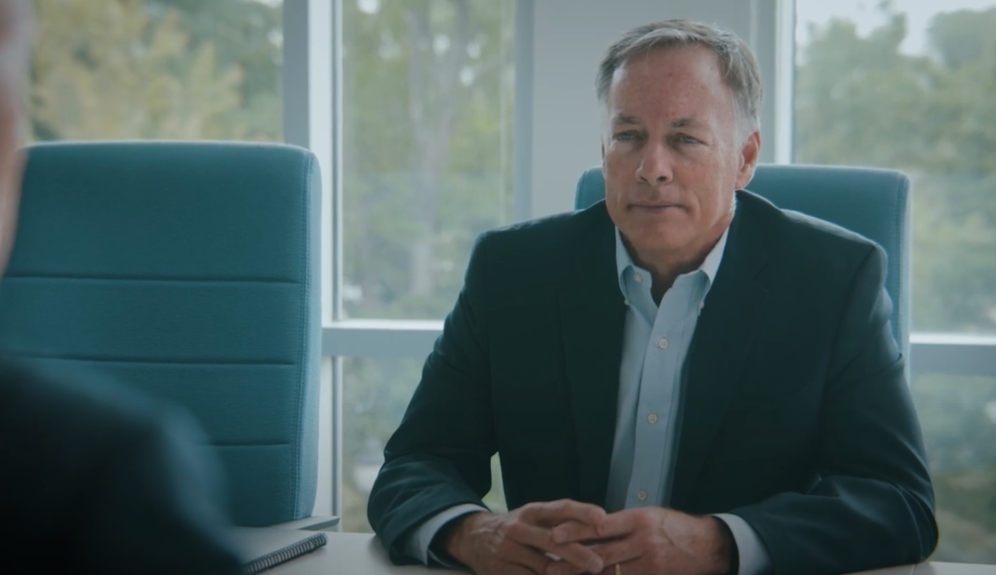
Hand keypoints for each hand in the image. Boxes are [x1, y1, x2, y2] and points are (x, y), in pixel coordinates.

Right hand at [443, 499, 608, 574]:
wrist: (473, 537)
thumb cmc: (517, 529)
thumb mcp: (534, 518)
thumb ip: (560, 523)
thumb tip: (599, 531)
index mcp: (531, 511)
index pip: (559, 508)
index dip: (581, 511)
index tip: (602, 518)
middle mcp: (519, 527)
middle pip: (551, 539)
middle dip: (577, 553)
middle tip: (598, 563)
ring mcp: (507, 549)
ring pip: (542, 565)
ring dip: (564, 574)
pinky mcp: (499, 569)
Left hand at [546, 508, 731, 574]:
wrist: (708, 545)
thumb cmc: (674, 527)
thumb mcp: (649, 515)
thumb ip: (622, 523)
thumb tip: (591, 527)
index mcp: (638, 519)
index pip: (600, 525)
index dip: (575, 531)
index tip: (554, 533)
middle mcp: (643, 541)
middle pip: (601, 553)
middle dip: (573, 560)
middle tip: (549, 564)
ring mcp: (650, 564)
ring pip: (610, 573)